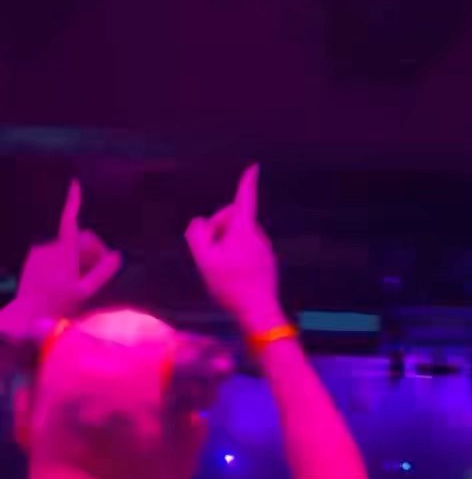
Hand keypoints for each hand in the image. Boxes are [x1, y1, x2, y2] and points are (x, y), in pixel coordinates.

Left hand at [10, 181, 121, 328]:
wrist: (26, 313)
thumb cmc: (57, 304)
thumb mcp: (84, 291)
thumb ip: (103, 272)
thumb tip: (118, 256)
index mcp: (64, 253)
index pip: (70, 221)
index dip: (73, 202)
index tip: (74, 184)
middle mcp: (51, 248)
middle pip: (79, 238)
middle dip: (93, 250)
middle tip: (103, 269)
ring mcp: (41, 252)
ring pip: (68, 247)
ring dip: (80, 257)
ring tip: (84, 279)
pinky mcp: (34, 258)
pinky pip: (56, 253)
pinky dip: (66, 261)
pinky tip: (68, 280)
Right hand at [185, 165, 282, 332]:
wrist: (258, 311)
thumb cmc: (230, 285)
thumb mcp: (204, 259)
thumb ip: (197, 235)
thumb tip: (199, 222)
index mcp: (243, 230)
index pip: (244, 199)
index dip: (247, 182)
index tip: (254, 167)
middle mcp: (257, 236)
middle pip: (234, 220)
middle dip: (218, 228)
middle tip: (207, 251)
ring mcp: (264, 250)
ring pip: (239, 237)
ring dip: (226, 244)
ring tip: (219, 269)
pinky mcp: (267, 264)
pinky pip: (247, 251)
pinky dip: (235, 256)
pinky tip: (231, 277)